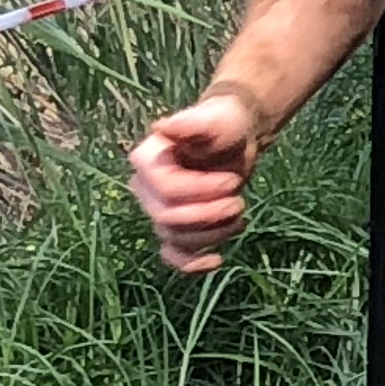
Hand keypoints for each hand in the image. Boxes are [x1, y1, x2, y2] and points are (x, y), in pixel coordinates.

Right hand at [129, 91, 262, 272]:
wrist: (235, 142)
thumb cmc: (223, 127)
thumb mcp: (214, 121)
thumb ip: (191, 124)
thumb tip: (162, 127)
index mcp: (147, 161)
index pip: (167, 191)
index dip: (203, 191)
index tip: (233, 180)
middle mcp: (144, 188)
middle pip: (169, 219)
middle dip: (210, 215)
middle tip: (239, 201)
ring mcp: (158, 210)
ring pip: (176, 238)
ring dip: (213, 234)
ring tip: (240, 215)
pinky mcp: (176, 228)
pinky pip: (173, 255)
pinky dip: (192, 264)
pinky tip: (216, 260)